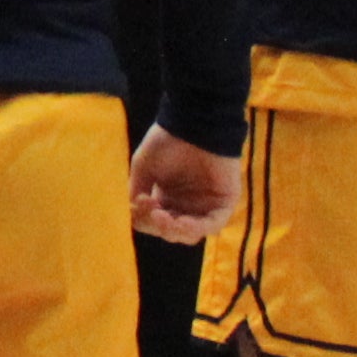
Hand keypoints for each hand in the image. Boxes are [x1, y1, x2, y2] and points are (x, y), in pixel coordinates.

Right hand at [130, 127, 239, 241]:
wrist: (194, 123)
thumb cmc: (167, 140)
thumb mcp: (143, 167)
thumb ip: (136, 191)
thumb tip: (131, 214)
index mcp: (167, 198)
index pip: (155, 223)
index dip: (145, 220)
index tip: (139, 202)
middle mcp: (186, 205)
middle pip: (173, 233)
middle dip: (160, 228)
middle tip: (154, 214)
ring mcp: (207, 205)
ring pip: (192, 234)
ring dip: (176, 231)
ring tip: (165, 219)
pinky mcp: (225, 203)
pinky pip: (213, 224)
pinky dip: (196, 227)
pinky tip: (182, 222)